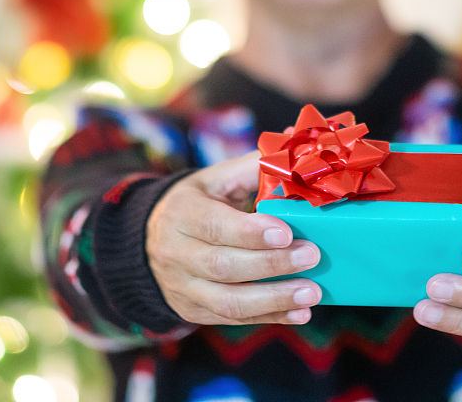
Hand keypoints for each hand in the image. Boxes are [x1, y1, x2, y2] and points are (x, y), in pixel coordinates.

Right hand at [146, 151, 321, 325]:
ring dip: (274, 299)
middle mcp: (176, 253)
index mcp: (182, 212)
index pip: (215, 225)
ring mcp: (183, 286)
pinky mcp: (194, 311)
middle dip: (271, 264)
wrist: (149, 240)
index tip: (286, 232)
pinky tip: (300, 313)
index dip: (251, 232)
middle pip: (224, 266)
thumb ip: (252, 166)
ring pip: (228, 301)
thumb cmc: (196, 203)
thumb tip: (294, 143)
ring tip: (312, 293)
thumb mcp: (215, 178)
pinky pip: (232, 318)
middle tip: (312, 256)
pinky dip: (269, 317)